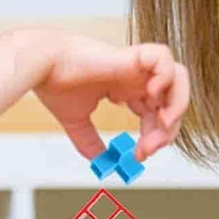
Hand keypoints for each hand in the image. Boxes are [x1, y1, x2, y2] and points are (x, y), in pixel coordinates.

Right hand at [32, 34, 188, 161]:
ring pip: (178, 78)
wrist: (41, 66)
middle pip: (172, 102)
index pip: (158, 113)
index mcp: (127, 89)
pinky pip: (164, 58)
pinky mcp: (132, 54)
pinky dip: (166, 77)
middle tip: (146, 149)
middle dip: (166, 130)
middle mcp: (136, 77)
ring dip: (177, 103)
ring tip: (163, 123)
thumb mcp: (77, 121)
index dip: (155, 137)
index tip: (139, 155)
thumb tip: (101, 163)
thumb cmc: (54, 83)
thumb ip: (90, 141)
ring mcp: (136, 65)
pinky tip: (150, 95)